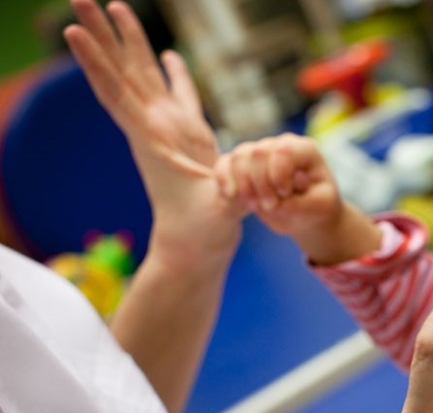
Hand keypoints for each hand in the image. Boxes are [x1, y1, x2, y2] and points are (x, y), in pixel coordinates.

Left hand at [64, 0, 240, 272]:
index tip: (73, 31)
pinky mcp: (186, 139)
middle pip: (122, 73)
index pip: (118, 95)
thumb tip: (238, 188)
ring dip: (129, 43)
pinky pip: (176, 97)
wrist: (196, 247)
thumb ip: (230, 197)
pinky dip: (172, 74)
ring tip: (117, 6)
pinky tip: (169, 54)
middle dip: (101, 35)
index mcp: (154, 141)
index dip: (96, 63)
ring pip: (142, 77)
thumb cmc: (205, 233)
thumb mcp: (222, 213)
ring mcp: (169, 131)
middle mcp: (154, 129)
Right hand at [215, 133, 380, 264]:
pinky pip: (225, 163)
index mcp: (304, 150)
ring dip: (244, 185)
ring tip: (256, 206)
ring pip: (239, 157)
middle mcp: (280, 145)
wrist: (306, 215)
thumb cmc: (317, 207)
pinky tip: (230, 195)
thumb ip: (303, 200)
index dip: (278, 175)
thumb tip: (283, 193)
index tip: (286, 194)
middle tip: (270, 206)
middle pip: (258, 153)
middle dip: (261, 184)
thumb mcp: (319, 206)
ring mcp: (260, 153)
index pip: (283, 151)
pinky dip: (224, 178)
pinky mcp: (244, 166)